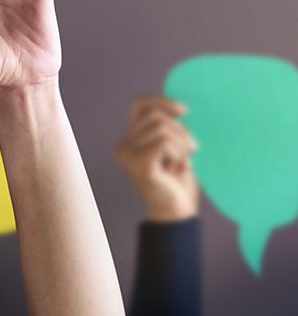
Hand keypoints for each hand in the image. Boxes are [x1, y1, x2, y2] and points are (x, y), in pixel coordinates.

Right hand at [116, 96, 198, 221]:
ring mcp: (127, 155)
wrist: (176, 214)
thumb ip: (167, 129)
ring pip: (161, 128)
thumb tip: (177, 107)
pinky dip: (178, 153)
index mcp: (129, 140)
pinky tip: (177, 167)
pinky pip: (165, 142)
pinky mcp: (139, 164)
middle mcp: (122, 146)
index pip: (139, 104)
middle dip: (180, 129)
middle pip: (155, 116)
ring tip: (184, 161)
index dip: (161, 101)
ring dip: (181, 143)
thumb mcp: (173, 149)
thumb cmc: (177, 183)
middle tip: (192, 149)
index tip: (184, 110)